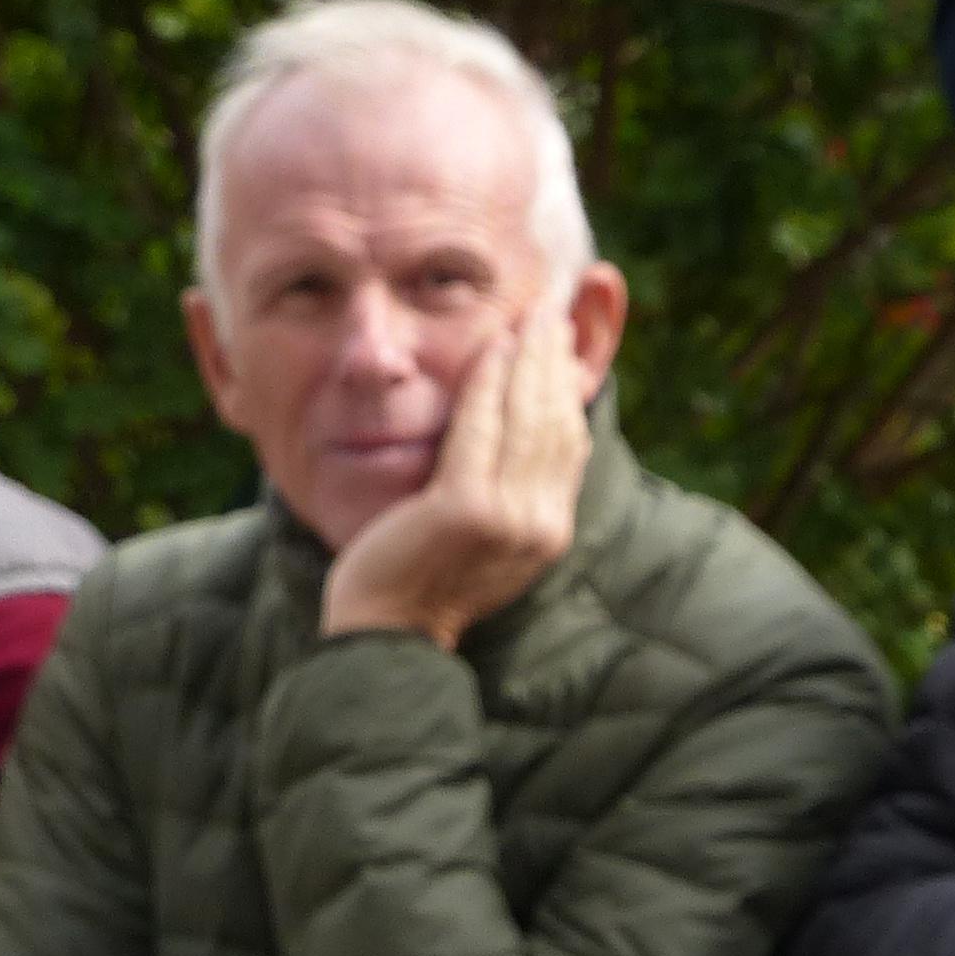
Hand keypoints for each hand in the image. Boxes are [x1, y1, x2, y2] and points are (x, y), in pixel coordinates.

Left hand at [317, 293, 587, 651]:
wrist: (384, 636)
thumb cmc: (423, 582)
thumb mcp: (487, 540)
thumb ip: (512, 493)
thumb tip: (528, 439)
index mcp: (550, 533)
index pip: (570, 446)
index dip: (567, 392)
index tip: (560, 350)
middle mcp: (540, 525)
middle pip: (556, 425)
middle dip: (555, 365)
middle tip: (550, 319)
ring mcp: (507, 518)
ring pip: (527, 420)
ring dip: (528, 363)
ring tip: (527, 324)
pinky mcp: (465, 509)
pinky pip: (481, 430)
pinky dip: (488, 384)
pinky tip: (490, 351)